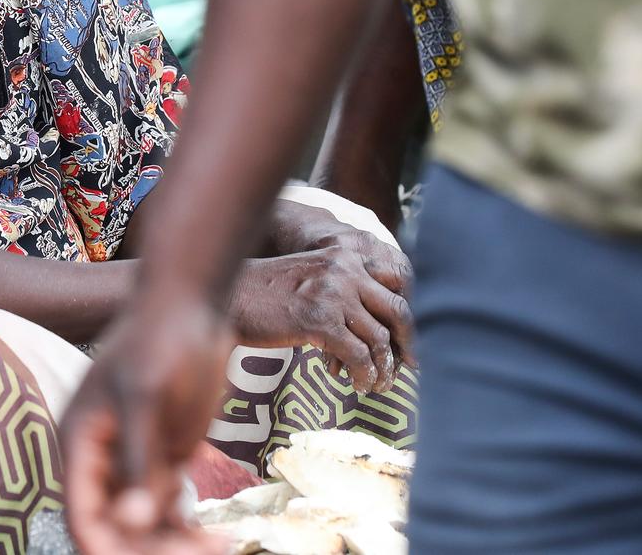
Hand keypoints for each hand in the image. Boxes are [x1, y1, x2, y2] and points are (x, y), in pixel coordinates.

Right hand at [63, 294, 233, 554]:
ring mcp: (134, 462)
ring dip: (174, 544)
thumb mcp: (145, 397)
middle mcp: (100, 460)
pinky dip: (188, 528)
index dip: (107, 547)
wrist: (191, 306)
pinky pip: (169, 509)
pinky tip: (220, 537)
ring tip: (219, 546)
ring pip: (144, 526)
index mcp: (80, 443)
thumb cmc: (158, 339)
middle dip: (150, 548)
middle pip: (115, 528)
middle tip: (202, 552)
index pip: (82, 516)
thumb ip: (137, 459)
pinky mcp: (164, 458)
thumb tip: (130, 520)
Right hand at [229, 239, 413, 393]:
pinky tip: (358, 385)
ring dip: (383, 368)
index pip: (397, 282)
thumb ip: (342, 289)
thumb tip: (373, 324)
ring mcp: (333, 294)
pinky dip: (364, 375)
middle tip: (408, 367)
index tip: (411, 341)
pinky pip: (359, 356)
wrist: (230, 297)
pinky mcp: (320, 320)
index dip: (409, 315)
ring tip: (377, 384)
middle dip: (408, 344)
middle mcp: (345, 270)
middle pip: (398, 310)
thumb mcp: (311, 278)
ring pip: (379, 339)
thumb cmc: (266, 293)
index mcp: (345, 256)